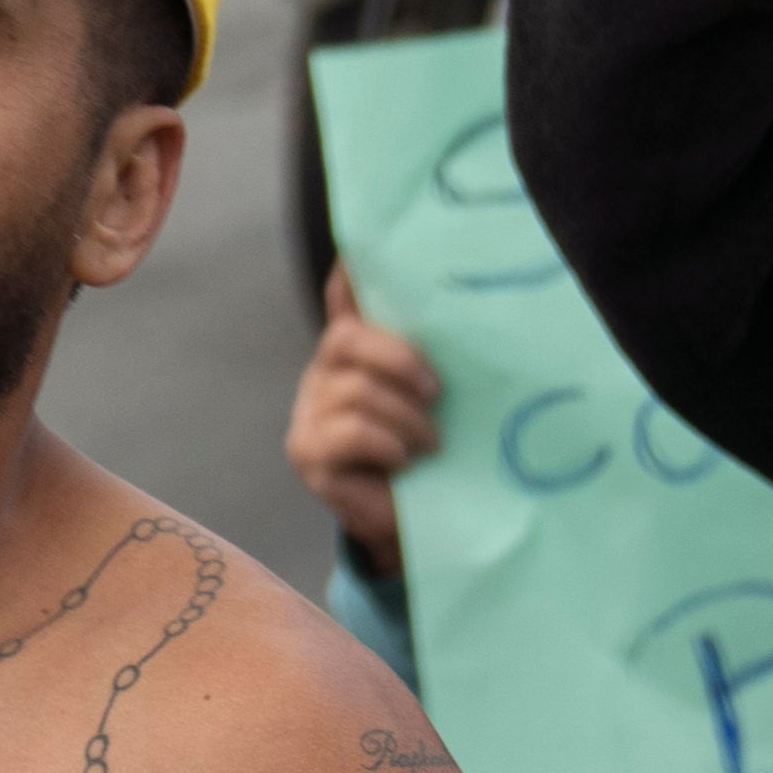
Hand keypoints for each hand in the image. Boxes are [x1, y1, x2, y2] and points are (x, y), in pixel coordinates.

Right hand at [284, 266, 443, 563]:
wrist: (411, 520)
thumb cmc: (428, 453)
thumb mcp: (435, 401)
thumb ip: (435, 359)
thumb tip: (465, 311)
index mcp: (356, 351)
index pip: (343, 299)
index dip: (350, 274)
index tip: (359, 252)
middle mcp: (324, 372)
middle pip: (347, 339)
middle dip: (398, 358)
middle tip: (437, 391)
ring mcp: (309, 412)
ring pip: (355, 391)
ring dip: (405, 417)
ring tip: (431, 443)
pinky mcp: (306, 452)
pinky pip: (348, 432)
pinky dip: (385, 443)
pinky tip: (404, 459)